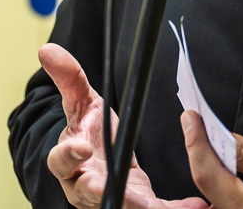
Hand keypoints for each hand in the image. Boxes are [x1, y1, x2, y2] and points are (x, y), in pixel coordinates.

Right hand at [41, 44, 208, 208]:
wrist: (105, 164)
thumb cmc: (91, 136)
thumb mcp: (82, 105)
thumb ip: (69, 80)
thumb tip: (47, 49)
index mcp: (69, 161)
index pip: (60, 161)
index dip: (69, 155)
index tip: (83, 148)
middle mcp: (84, 187)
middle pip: (90, 192)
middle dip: (105, 192)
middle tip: (124, 194)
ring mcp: (110, 199)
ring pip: (122, 205)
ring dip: (143, 207)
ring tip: (161, 207)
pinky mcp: (135, 206)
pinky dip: (174, 208)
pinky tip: (195, 204)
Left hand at [181, 111, 242, 208]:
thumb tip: (219, 136)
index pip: (209, 176)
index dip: (197, 143)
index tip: (191, 118)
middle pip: (203, 180)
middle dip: (198, 148)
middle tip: (195, 120)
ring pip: (205, 186)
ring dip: (204, 159)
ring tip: (204, 134)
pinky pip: (212, 192)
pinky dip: (211, 171)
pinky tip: (214, 155)